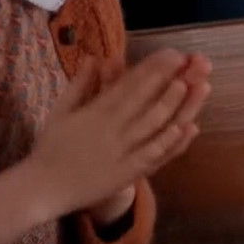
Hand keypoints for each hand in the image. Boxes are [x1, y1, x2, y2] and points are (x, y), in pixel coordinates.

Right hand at [24, 50, 200, 220]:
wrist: (44, 189)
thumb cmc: (52, 147)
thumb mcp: (60, 111)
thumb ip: (80, 84)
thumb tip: (95, 57)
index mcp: (96, 113)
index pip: (130, 85)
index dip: (154, 68)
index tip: (173, 53)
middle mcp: (112, 131)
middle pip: (148, 102)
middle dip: (172, 80)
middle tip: (195, 63)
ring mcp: (123, 153)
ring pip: (156, 126)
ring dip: (178, 105)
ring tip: (199, 86)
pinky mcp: (129, 174)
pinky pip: (154, 156)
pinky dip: (172, 142)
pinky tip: (190, 127)